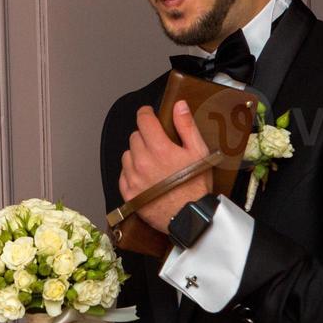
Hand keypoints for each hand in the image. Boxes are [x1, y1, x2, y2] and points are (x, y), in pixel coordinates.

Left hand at [118, 99, 214, 231]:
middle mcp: (142, 161)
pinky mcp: (128, 192)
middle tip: (158, 145)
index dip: (146, 113)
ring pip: (127, 154)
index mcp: (159, 148)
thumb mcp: (199, 152)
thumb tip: (179, 106)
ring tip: (152, 163)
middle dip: (145, 137)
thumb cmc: (196, 186)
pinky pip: (123, 174)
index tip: (149, 114)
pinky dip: (131, 172)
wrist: (189, 217)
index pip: (143, 120)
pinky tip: (145, 177)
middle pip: (135, 136)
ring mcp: (133, 177)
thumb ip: (186, 126)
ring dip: (137, 154)